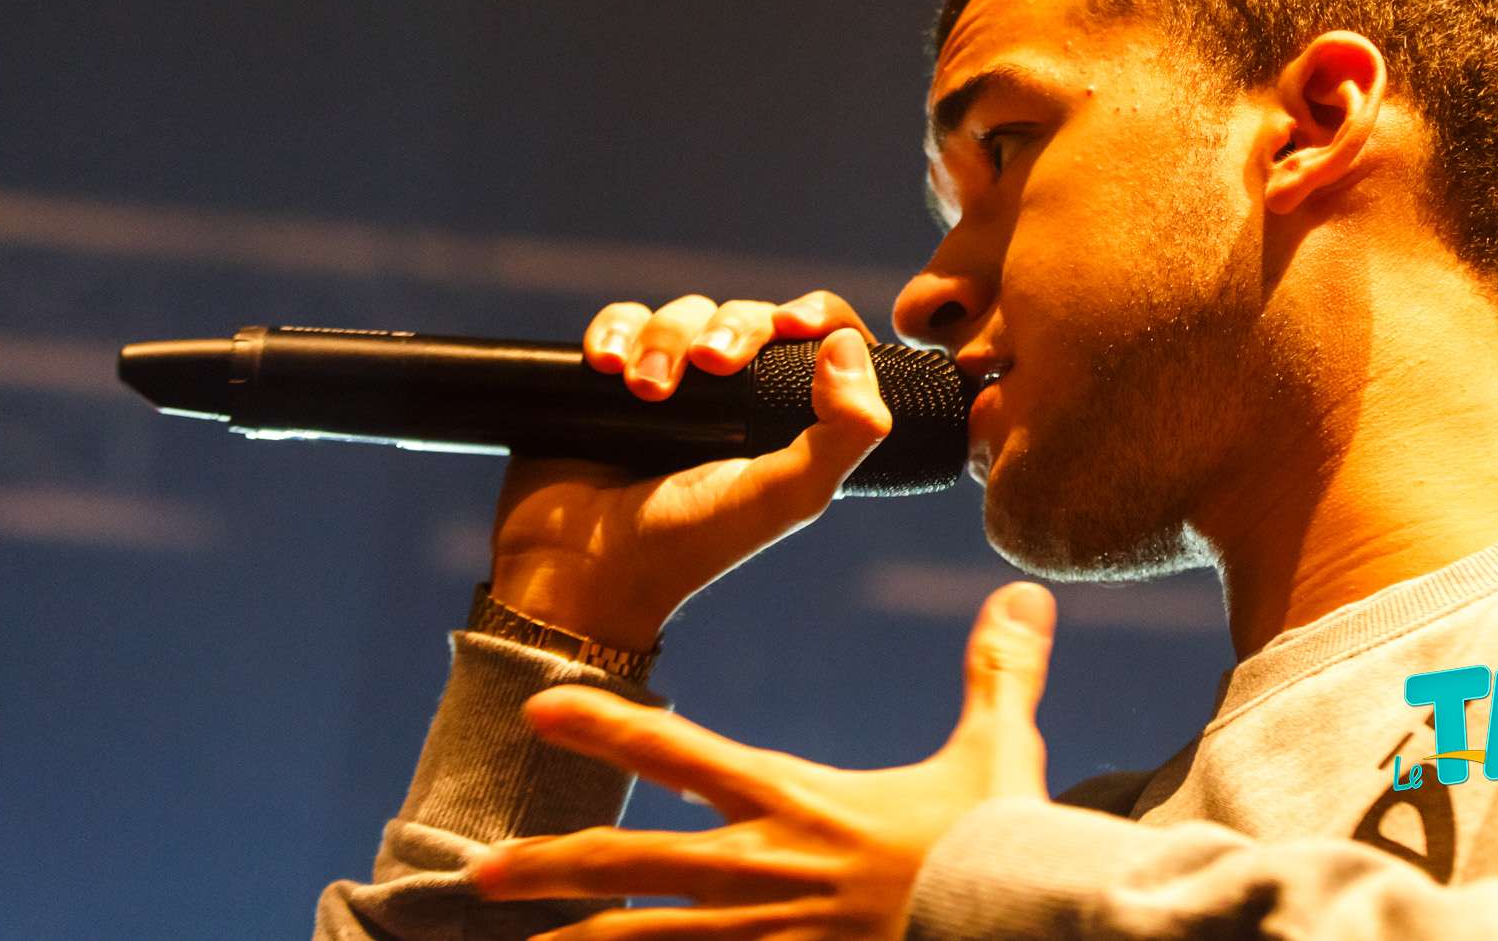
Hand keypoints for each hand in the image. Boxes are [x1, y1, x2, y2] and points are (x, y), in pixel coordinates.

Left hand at [471, 582, 1057, 940]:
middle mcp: (762, 870)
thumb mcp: (998, 751)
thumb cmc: (997, 848)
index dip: (605, 726)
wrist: (1015, 929)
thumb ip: (996, 672)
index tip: (538, 704)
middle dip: (550, 864)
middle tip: (474, 872)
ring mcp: (766, 936)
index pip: (681, 753)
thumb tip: (1023, 592)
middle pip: (632, 863)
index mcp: (796, 802)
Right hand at [491, 292, 888, 648]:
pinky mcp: (611, 379)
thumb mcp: (784, 497)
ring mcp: (673, 387)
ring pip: (684, 314)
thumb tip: (847, 346)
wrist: (583, 568)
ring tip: (643, 389)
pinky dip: (615, 332)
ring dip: (664, 338)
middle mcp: (735, 398)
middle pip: (749, 317)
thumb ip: (842, 435)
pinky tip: (605, 364)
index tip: (794, 323)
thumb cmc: (691, 542)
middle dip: (730, 329)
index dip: (815, 315)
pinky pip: (622, 323)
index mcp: (786, 421)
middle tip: (708, 363)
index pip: (821, 339)